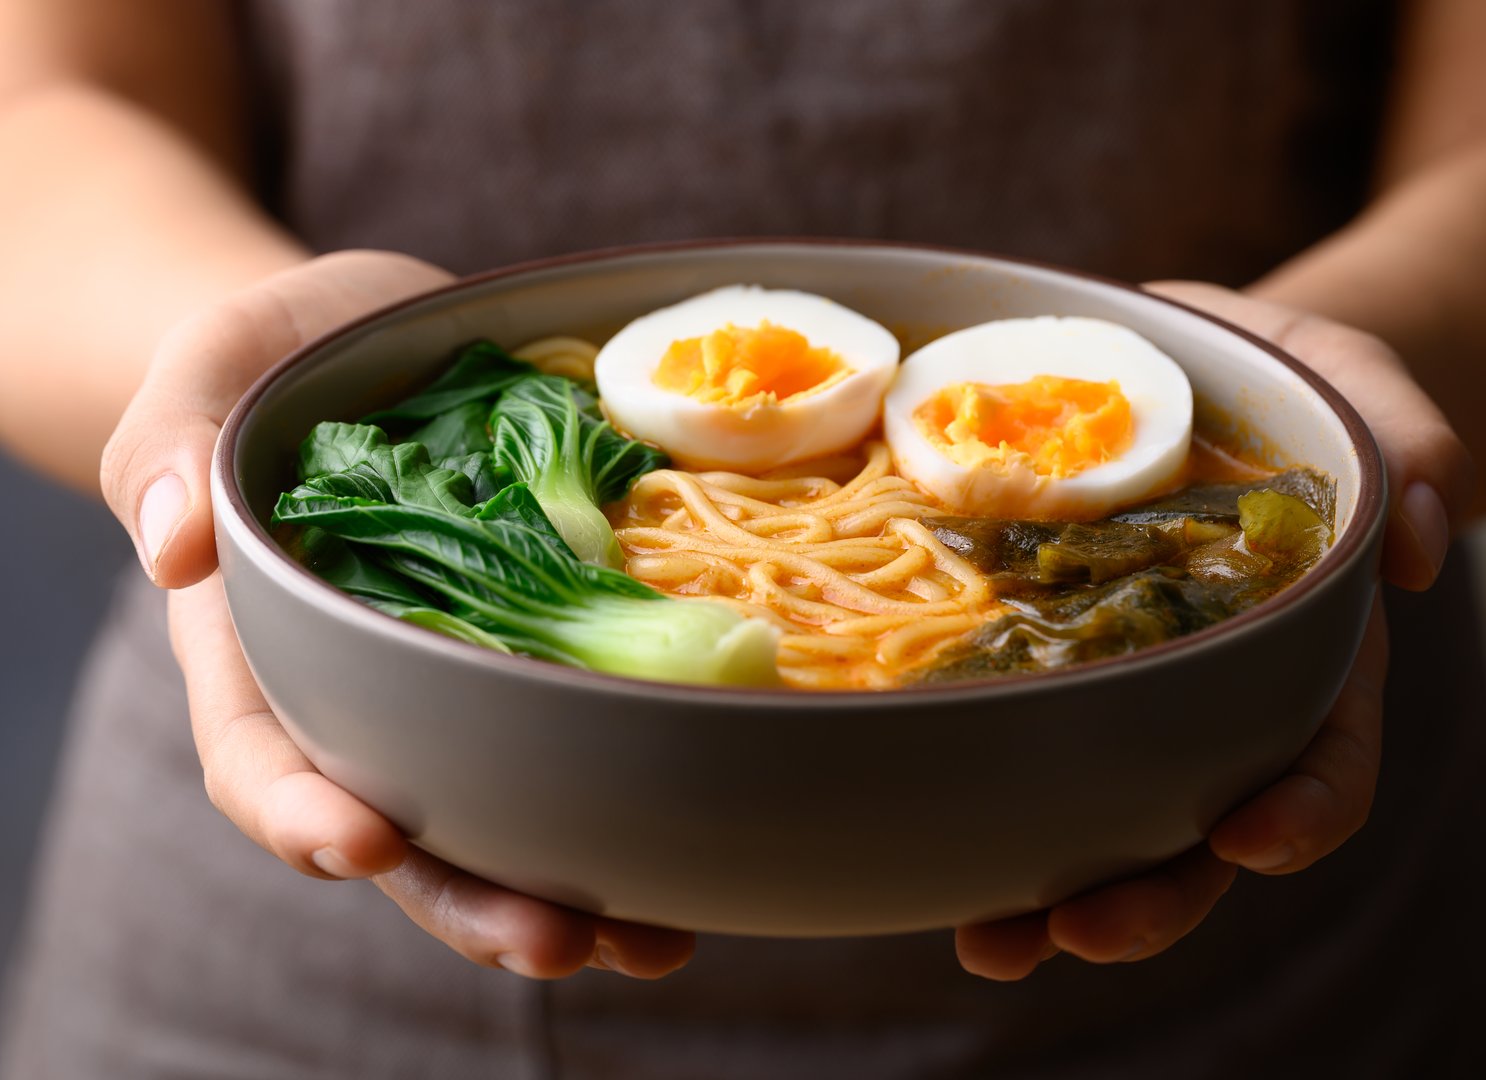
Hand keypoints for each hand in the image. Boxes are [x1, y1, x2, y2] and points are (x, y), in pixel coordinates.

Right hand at [101, 250, 693, 978]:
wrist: (384, 342)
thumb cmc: (282, 359)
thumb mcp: (214, 366)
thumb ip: (172, 440)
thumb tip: (170, 543)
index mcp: (262, 646)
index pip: (261, 756)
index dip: (302, 812)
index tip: (365, 845)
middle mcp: (361, 694)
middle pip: (400, 831)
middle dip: (470, 899)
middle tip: (557, 943)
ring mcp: (456, 686)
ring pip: (497, 819)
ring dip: (569, 893)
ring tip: (653, 942)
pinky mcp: (539, 658)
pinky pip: (575, 744)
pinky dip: (631, 808)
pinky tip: (700, 853)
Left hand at [954, 281, 1471, 979]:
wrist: (1179, 367)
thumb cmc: (1278, 374)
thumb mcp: (1354, 376)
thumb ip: (1409, 440)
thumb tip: (1419, 546)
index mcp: (1303, 644)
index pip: (1328, 754)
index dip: (1301, 810)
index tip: (1250, 839)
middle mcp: (1219, 694)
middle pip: (1204, 830)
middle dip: (1153, 896)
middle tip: (1079, 933)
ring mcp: (1130, 693)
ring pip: (1108, 825)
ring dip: (1054, 901)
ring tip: (989, 945)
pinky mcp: (1048, 668)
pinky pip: (1021, 750)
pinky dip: (981, 810)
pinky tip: (929, 859)